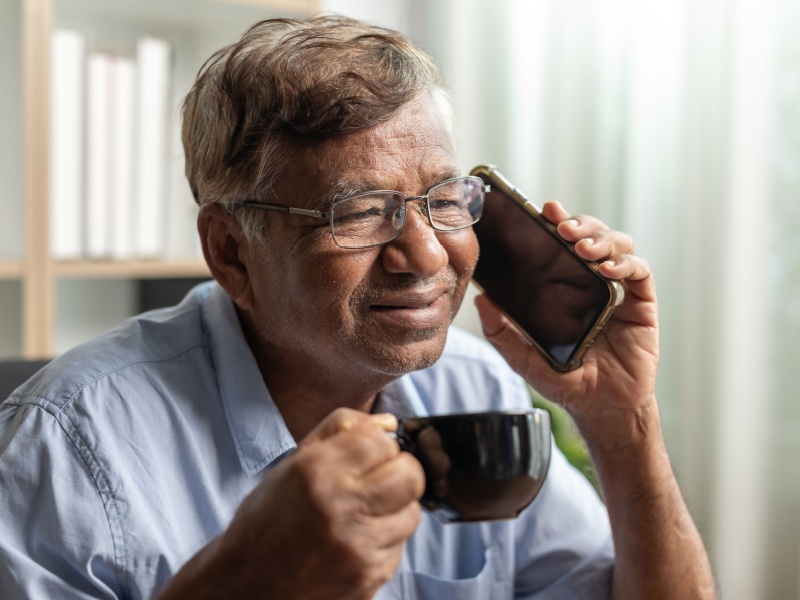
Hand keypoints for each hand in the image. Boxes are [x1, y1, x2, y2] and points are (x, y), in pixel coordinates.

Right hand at [160, 409, 423, 599]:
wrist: (247, 584)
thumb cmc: (269, 518)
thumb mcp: (294, 462)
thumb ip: (341, 430)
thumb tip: (389, 423)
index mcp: (317, 471)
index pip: (383, 442)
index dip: (379, 445)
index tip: (367, 454)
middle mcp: (340, 507)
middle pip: (411, 475)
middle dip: (400, 471)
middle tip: (379, 478)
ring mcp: (358, 547)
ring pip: (411, 512)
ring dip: (395, 507)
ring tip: (364, 512)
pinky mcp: (369, 576)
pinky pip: (400, 546)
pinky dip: (385, 539)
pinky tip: (357, 539)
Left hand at [475, 201, 658, 420]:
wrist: (600, 407)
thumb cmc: (564, 380)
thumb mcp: (523, 357)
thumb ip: (501, 332)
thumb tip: (480, 301)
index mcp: (565, 286)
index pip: (563, 243)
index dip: (557, 221)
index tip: (545, 209)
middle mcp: (592, 282)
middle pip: (593, 235)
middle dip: (580, 224)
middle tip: (562, 227)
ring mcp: (618, 291)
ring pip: (618, 245)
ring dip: (601, 239)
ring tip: (582, 248)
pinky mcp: (642, 304)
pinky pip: (639, 272)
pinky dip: (625, 264)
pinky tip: (607, 270)